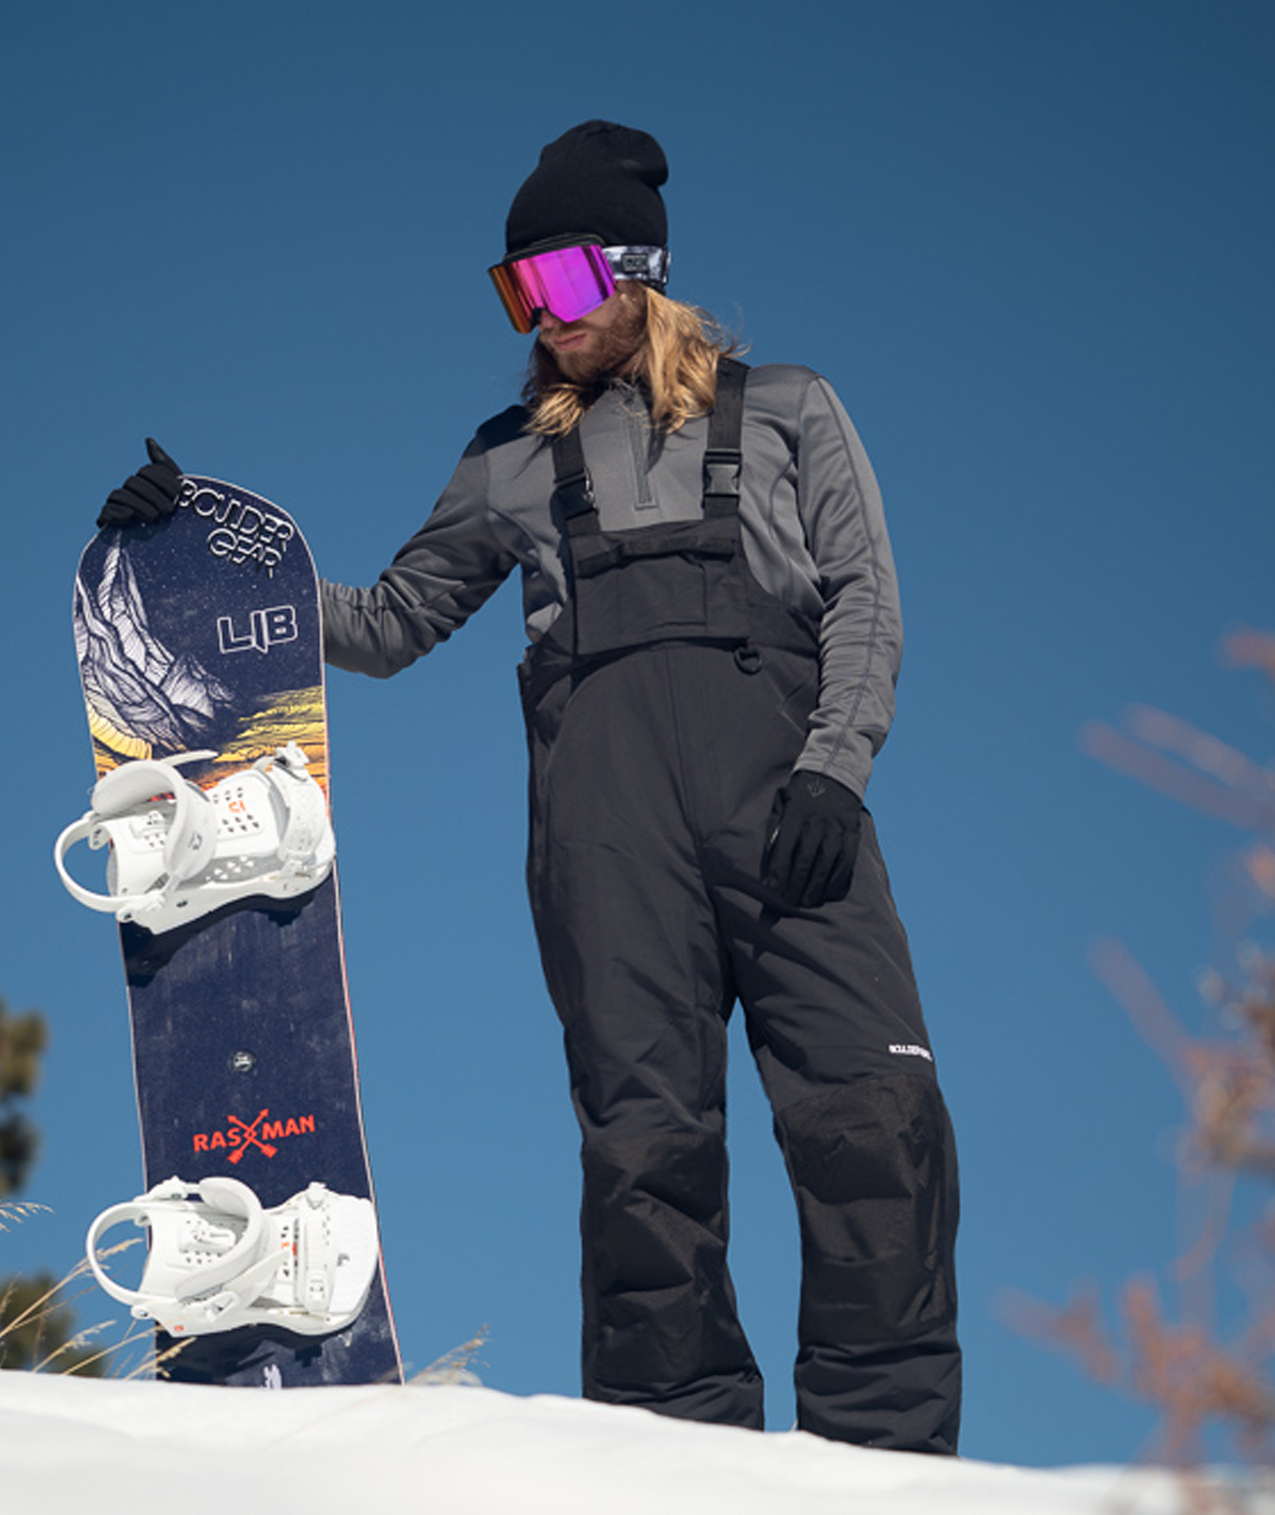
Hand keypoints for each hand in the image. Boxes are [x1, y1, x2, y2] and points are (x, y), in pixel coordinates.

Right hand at [98, 439, 182, 527]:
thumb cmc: (176, 518)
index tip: (179, 495)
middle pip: (133, 482)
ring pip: (120, 495)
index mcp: (145, 482)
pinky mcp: (109, 523)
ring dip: (139, 506)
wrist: (173, 547)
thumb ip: (164, 465)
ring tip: (153, 518)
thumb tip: (148, 439)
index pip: (148, 471)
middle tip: (167, 511)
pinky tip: (130, 517)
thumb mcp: (176, 491)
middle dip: (154, 496)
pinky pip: (105, 513)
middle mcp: (129, 491)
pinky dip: (117, 513)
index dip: (164, 481)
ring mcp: (117, 506)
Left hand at [761, 770, 862, 909]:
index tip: (772, 891)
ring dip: (816, 886)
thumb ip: (775, 829)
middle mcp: (817, 821)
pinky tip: (830, 892)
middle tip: (788, 904)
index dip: (778, 872)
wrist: (834, 771)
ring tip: (806, 902)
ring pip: (827, 862)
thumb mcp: (782, 802)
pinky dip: (839, 878)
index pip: (785, 848)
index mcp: (796, 814)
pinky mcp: (852, 832)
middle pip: (805, 859)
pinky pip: (848, 860)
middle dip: (795, 884)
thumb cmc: (801, 793)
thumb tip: (769, 858)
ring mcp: (837, 827)